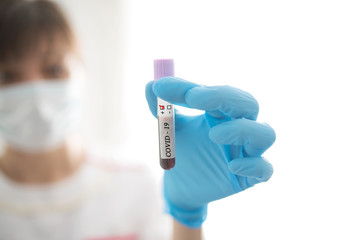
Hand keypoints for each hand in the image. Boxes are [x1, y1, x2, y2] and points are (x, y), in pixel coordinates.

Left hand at [145, 77, 275, 227]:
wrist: (182, 187)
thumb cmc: (183, 152)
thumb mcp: (171, 130)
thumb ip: (162, 109)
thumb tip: (150, 84)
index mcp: (221, 113)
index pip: (217, 93)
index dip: (193, 87)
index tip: (164, 87)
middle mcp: (239, 128)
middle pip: (249, 103)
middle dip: (224, 97)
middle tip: (194, 97)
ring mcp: (247, 153)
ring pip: (265, 133)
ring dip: (241, 130)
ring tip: (213, 134)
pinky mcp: (249, 178)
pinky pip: (265, 170)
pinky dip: (253, 165)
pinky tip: (231, 166)